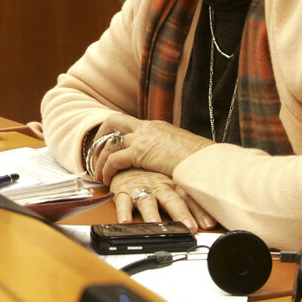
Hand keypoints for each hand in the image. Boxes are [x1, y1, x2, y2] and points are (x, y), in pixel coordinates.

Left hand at [97, 115, 212, 181]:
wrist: (206, 161)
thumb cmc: (201, 160)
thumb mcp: (183, 150)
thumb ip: (170, 152)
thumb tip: (170, 162)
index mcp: (157, 126)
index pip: (130, 124)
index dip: (117, 134)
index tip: (111, 146)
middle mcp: (147, 128)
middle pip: (113, 120)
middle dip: (101, 135)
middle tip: (95, 152)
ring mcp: (143, 138)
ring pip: (109, 142)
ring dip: (99, 158)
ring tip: (97, 174)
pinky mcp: (140, 152)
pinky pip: (114, 159)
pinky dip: (106, 169)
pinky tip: (107, 180)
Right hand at [108, 168, 215, 228]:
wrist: (126, 152)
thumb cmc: (152, 169)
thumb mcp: (173, 175)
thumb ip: (190, 191)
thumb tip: (216, 203)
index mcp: (173, 182)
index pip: (190, 197)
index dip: (201, 210)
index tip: (209, 223)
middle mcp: (159, 185)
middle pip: (172, 200)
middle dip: (182, 214)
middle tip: (190, 227)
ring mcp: (141, 187)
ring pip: (148, 201)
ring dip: (152, 215)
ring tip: (156, 225)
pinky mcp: (123, 190)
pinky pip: (122, 201)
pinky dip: (124, 211)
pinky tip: (125, 221)